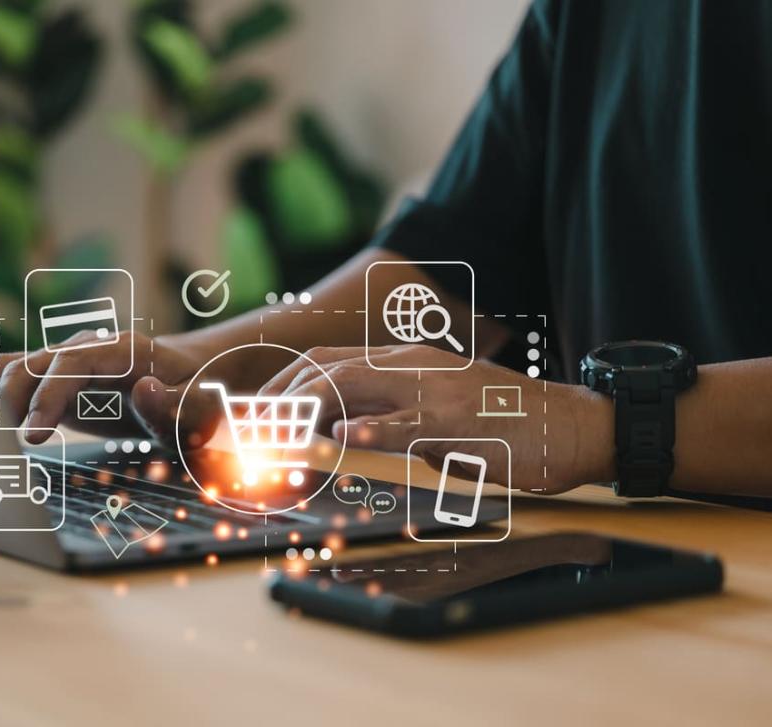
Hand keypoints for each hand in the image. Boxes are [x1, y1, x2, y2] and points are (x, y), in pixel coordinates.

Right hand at [0, 331, 221, 445]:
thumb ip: (176, 403)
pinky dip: (4, 393)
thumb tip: (144, 390)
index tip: (32, 435)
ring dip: (7, 399)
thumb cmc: (194, 396)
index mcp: (124, 351)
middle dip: (17, 399)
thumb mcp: (199, 407)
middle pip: (35, 361)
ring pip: (20, 366)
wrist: (188, 379)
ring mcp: (71, 359)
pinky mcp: (59, 376)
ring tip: (15, 436)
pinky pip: (19, 372)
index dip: (46, 396)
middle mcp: (91, 347)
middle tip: (23, 443)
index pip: (71, 363)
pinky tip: (1, 419)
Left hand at [259, 345, 614, 492]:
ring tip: (270, 436)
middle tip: (244, 431)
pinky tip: (341, 438)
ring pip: (350, 386)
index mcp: (403, 361)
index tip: (250, 413)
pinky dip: (367, 429)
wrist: (570, 423)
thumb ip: (389, 413)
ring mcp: (432, 390)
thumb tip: (337, 434)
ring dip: (302, 411)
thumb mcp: (436, 408)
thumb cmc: (499, 422)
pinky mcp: (456, 421)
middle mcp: (410, 366)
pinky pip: (403, 423)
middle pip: (323, 369)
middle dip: (276, 398)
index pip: (323, 361)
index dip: (279, 384)